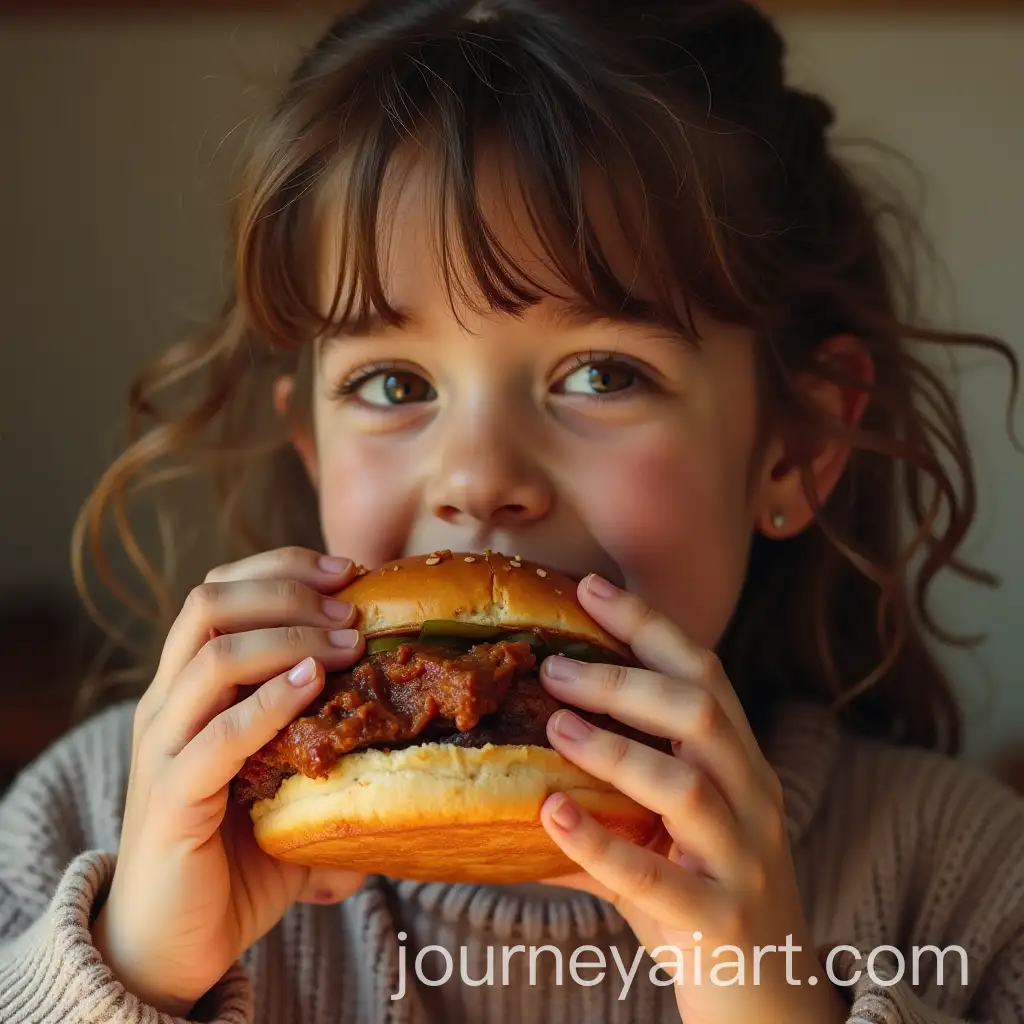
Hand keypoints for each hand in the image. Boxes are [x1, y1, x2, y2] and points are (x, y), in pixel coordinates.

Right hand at [92, 547, 368, 1015]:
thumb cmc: (238, 851)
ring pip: (213, 655)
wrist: (173, 940)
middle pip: (210, 603)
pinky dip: (273, 698)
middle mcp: (167, 704)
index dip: (284, 567)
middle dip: (289, 589)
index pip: (220, 590)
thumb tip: (412, 718)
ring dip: (291, 636)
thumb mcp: (286, 776)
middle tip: (352, 608)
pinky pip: (221, 734)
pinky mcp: (172, 796)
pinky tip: (315, 683)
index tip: (350, 572)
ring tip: (348, 643)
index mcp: (188, 687)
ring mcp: (164, 747)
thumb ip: (328, 740)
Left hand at [538, 574, 847, 1023]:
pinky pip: (657, 878)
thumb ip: (607, 797)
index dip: (647, 625)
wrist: (770, 1003)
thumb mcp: (670, 834)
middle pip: (698, 713)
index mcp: (741, 764)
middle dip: (623, 679)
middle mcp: (752, 798)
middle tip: (552, 665)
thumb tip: (514, 767)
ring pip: (685, 785)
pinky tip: (550, 814)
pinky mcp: (721, 921)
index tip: (589, 588)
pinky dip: (599, 842)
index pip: (702, 673)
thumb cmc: (705, 900)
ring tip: (554, 726)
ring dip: (613, 749)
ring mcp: (742, 860)